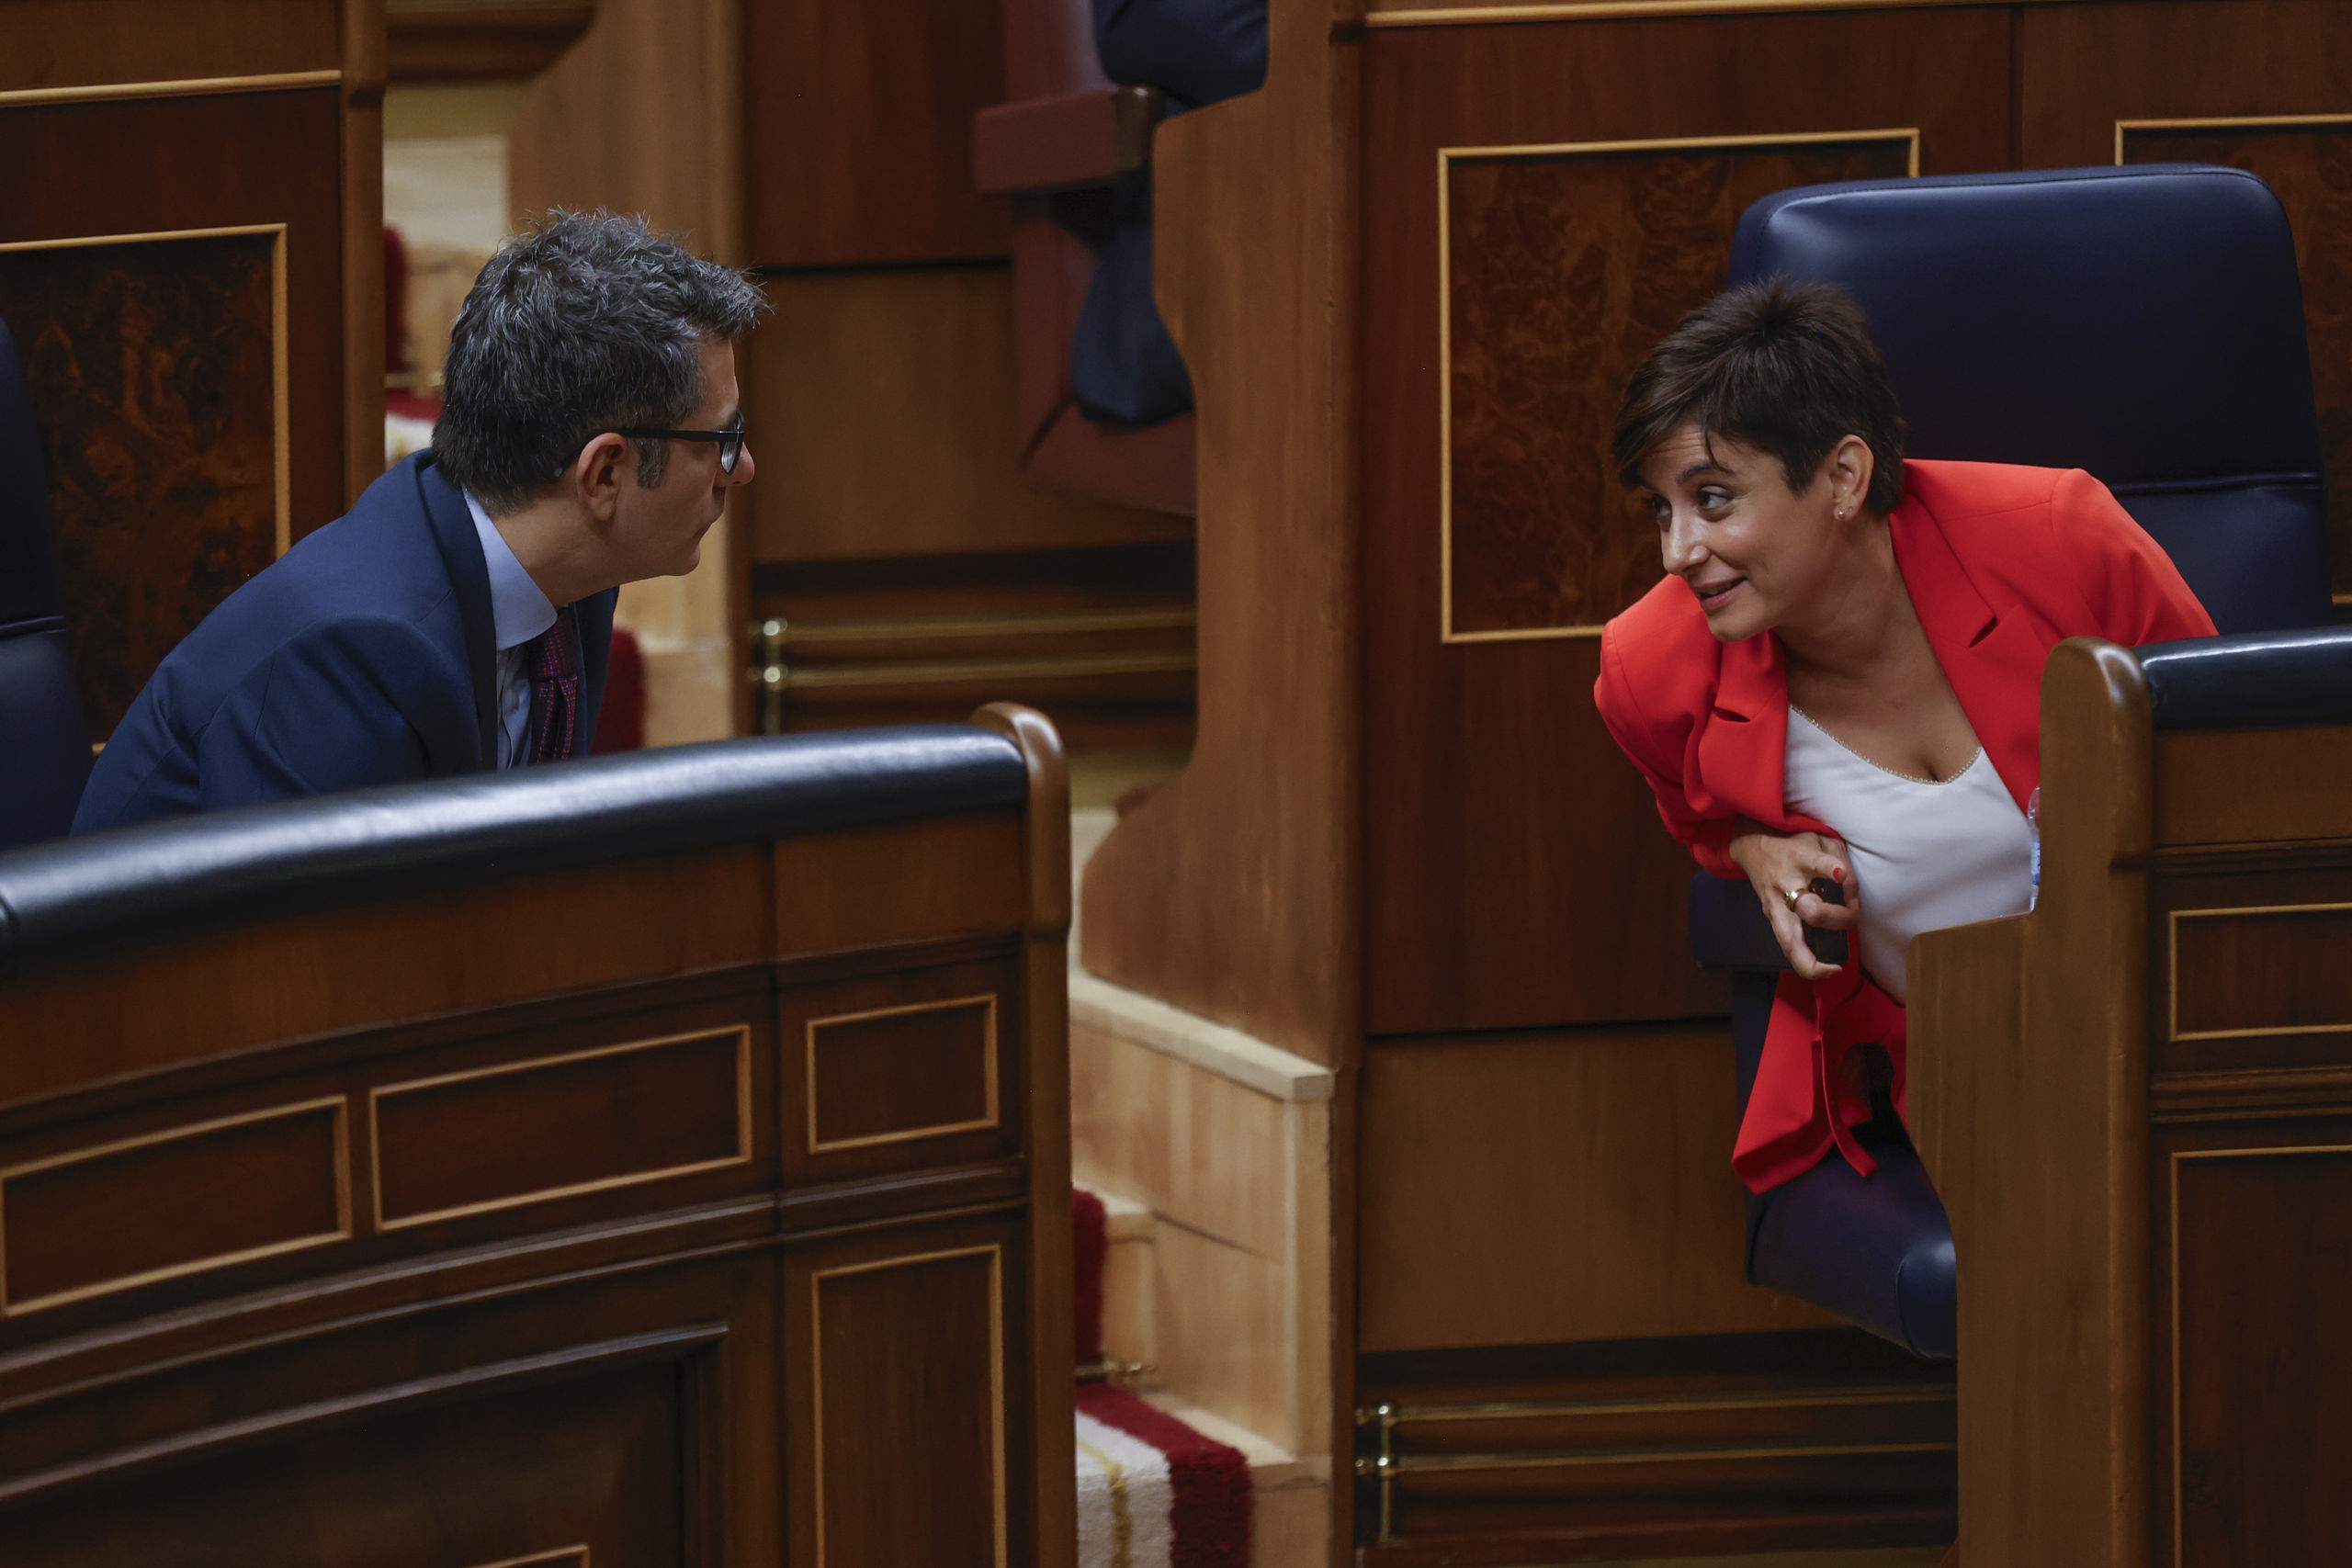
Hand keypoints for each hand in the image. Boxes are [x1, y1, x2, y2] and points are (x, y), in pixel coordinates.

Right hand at [1728, 829, 1859, 980]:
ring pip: (1789, 941)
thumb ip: (1841, 863)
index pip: (1817, 863)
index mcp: (1801, 858)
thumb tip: (1852, 898)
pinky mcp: (1771, 917)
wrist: (1752, 844)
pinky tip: (1821, 970)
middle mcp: (1786, 883)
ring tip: (1831, 971)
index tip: (1839, 873)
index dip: (1829, 868)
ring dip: (1811, 962)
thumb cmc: (1794, 843)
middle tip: (1851, 917)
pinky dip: (1804, 962)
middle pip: (1810, 910)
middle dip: (1836, 919)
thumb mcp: (1822, 840)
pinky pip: (1787, 945)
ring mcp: (1775, 904)